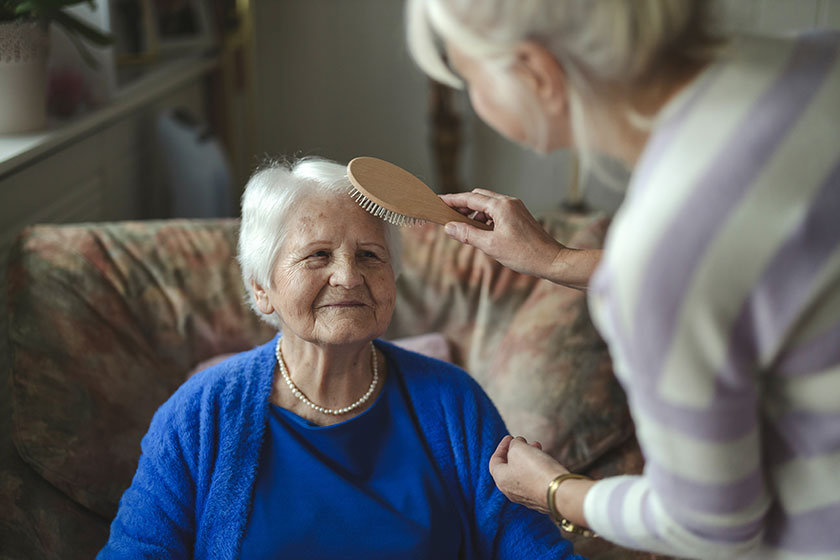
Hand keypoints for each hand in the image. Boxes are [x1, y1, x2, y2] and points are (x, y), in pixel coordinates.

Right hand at [439, 189, 566, 279]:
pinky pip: (497, 212)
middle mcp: (509, 202)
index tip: (438, 200)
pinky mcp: (520, 216)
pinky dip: (486, 219)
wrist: (551, 260)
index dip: (452, 200)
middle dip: (463, 206)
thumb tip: (450, 227)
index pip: (470, 198)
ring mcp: (516, 208)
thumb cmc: (524, 254)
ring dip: (474, 214)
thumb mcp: (491, 246)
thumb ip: (468, 234)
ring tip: (465, 229)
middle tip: (448, 217)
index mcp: (501, 206)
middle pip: (479, 197)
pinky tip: (482, 232)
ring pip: (488, 205)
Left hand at [488, 435, 567, 513]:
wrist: (560, 492)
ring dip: (528, 457)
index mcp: (501, 480)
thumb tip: (516, 445)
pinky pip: (535, 480)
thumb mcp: (519, 448)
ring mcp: (526, 497)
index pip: (495, 461)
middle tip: (524, 441)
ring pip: (523, 473)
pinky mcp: (541, 499)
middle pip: (510, 467)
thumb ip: (514, 444)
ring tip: (537, 446)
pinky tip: (545, 460)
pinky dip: (537, 468)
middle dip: (517, 451)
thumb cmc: (535, 469)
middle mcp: (511, 491)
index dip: (501, 447)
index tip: (510, 437)